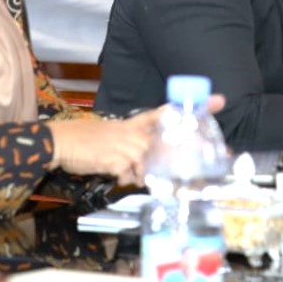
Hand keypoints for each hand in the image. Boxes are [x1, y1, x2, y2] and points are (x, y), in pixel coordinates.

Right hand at [47, 95, 225, 185]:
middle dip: (191, 155)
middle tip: (209, 166)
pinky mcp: (119, 161)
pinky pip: (132, 177)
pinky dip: (126, 180)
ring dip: (148, 176)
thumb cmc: (87, 141)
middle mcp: (137, 132)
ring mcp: (129, 146)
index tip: (221, 101)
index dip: (195, 106)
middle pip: (171, 143)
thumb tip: (144, 168)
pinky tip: (115, 175)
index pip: (169, 112)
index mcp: (136, 123)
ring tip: (136, 175)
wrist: (61, 141)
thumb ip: (135, 149)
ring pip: (152, 166)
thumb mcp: (115, 138)